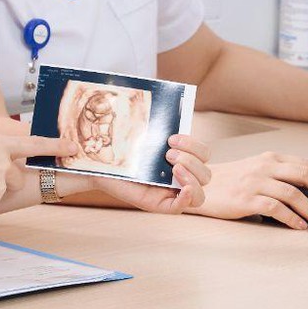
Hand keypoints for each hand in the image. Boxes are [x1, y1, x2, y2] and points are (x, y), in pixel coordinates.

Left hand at [82, 134, 212, 213]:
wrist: (101, 161)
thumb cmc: (124, 146)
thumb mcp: (148, 135)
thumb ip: (163, 126)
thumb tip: (172, 101)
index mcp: (183, 158)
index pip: (204, 155)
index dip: (195, 146)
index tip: (173, 137)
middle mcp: (180, 176)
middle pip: (206, 175)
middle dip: (192, 161)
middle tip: (168, 153)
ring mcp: (171, 192)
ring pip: (199, 194)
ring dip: (192, 177)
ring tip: (173, 167)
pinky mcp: (159, 205)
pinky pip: (180, 207)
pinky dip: (187, 198)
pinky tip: (184, 188)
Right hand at [191, 151, 307, 228]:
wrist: (198, 186)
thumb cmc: (230, 182)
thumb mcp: (257, 170)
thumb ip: (281, 176)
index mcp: (270, 158)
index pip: (307, 164)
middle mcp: (265, 167)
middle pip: (306, 174)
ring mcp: (255, 183)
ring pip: (294, 193)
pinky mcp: (245, 200)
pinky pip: (275, 209)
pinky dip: (292, 219)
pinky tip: (300, 226)